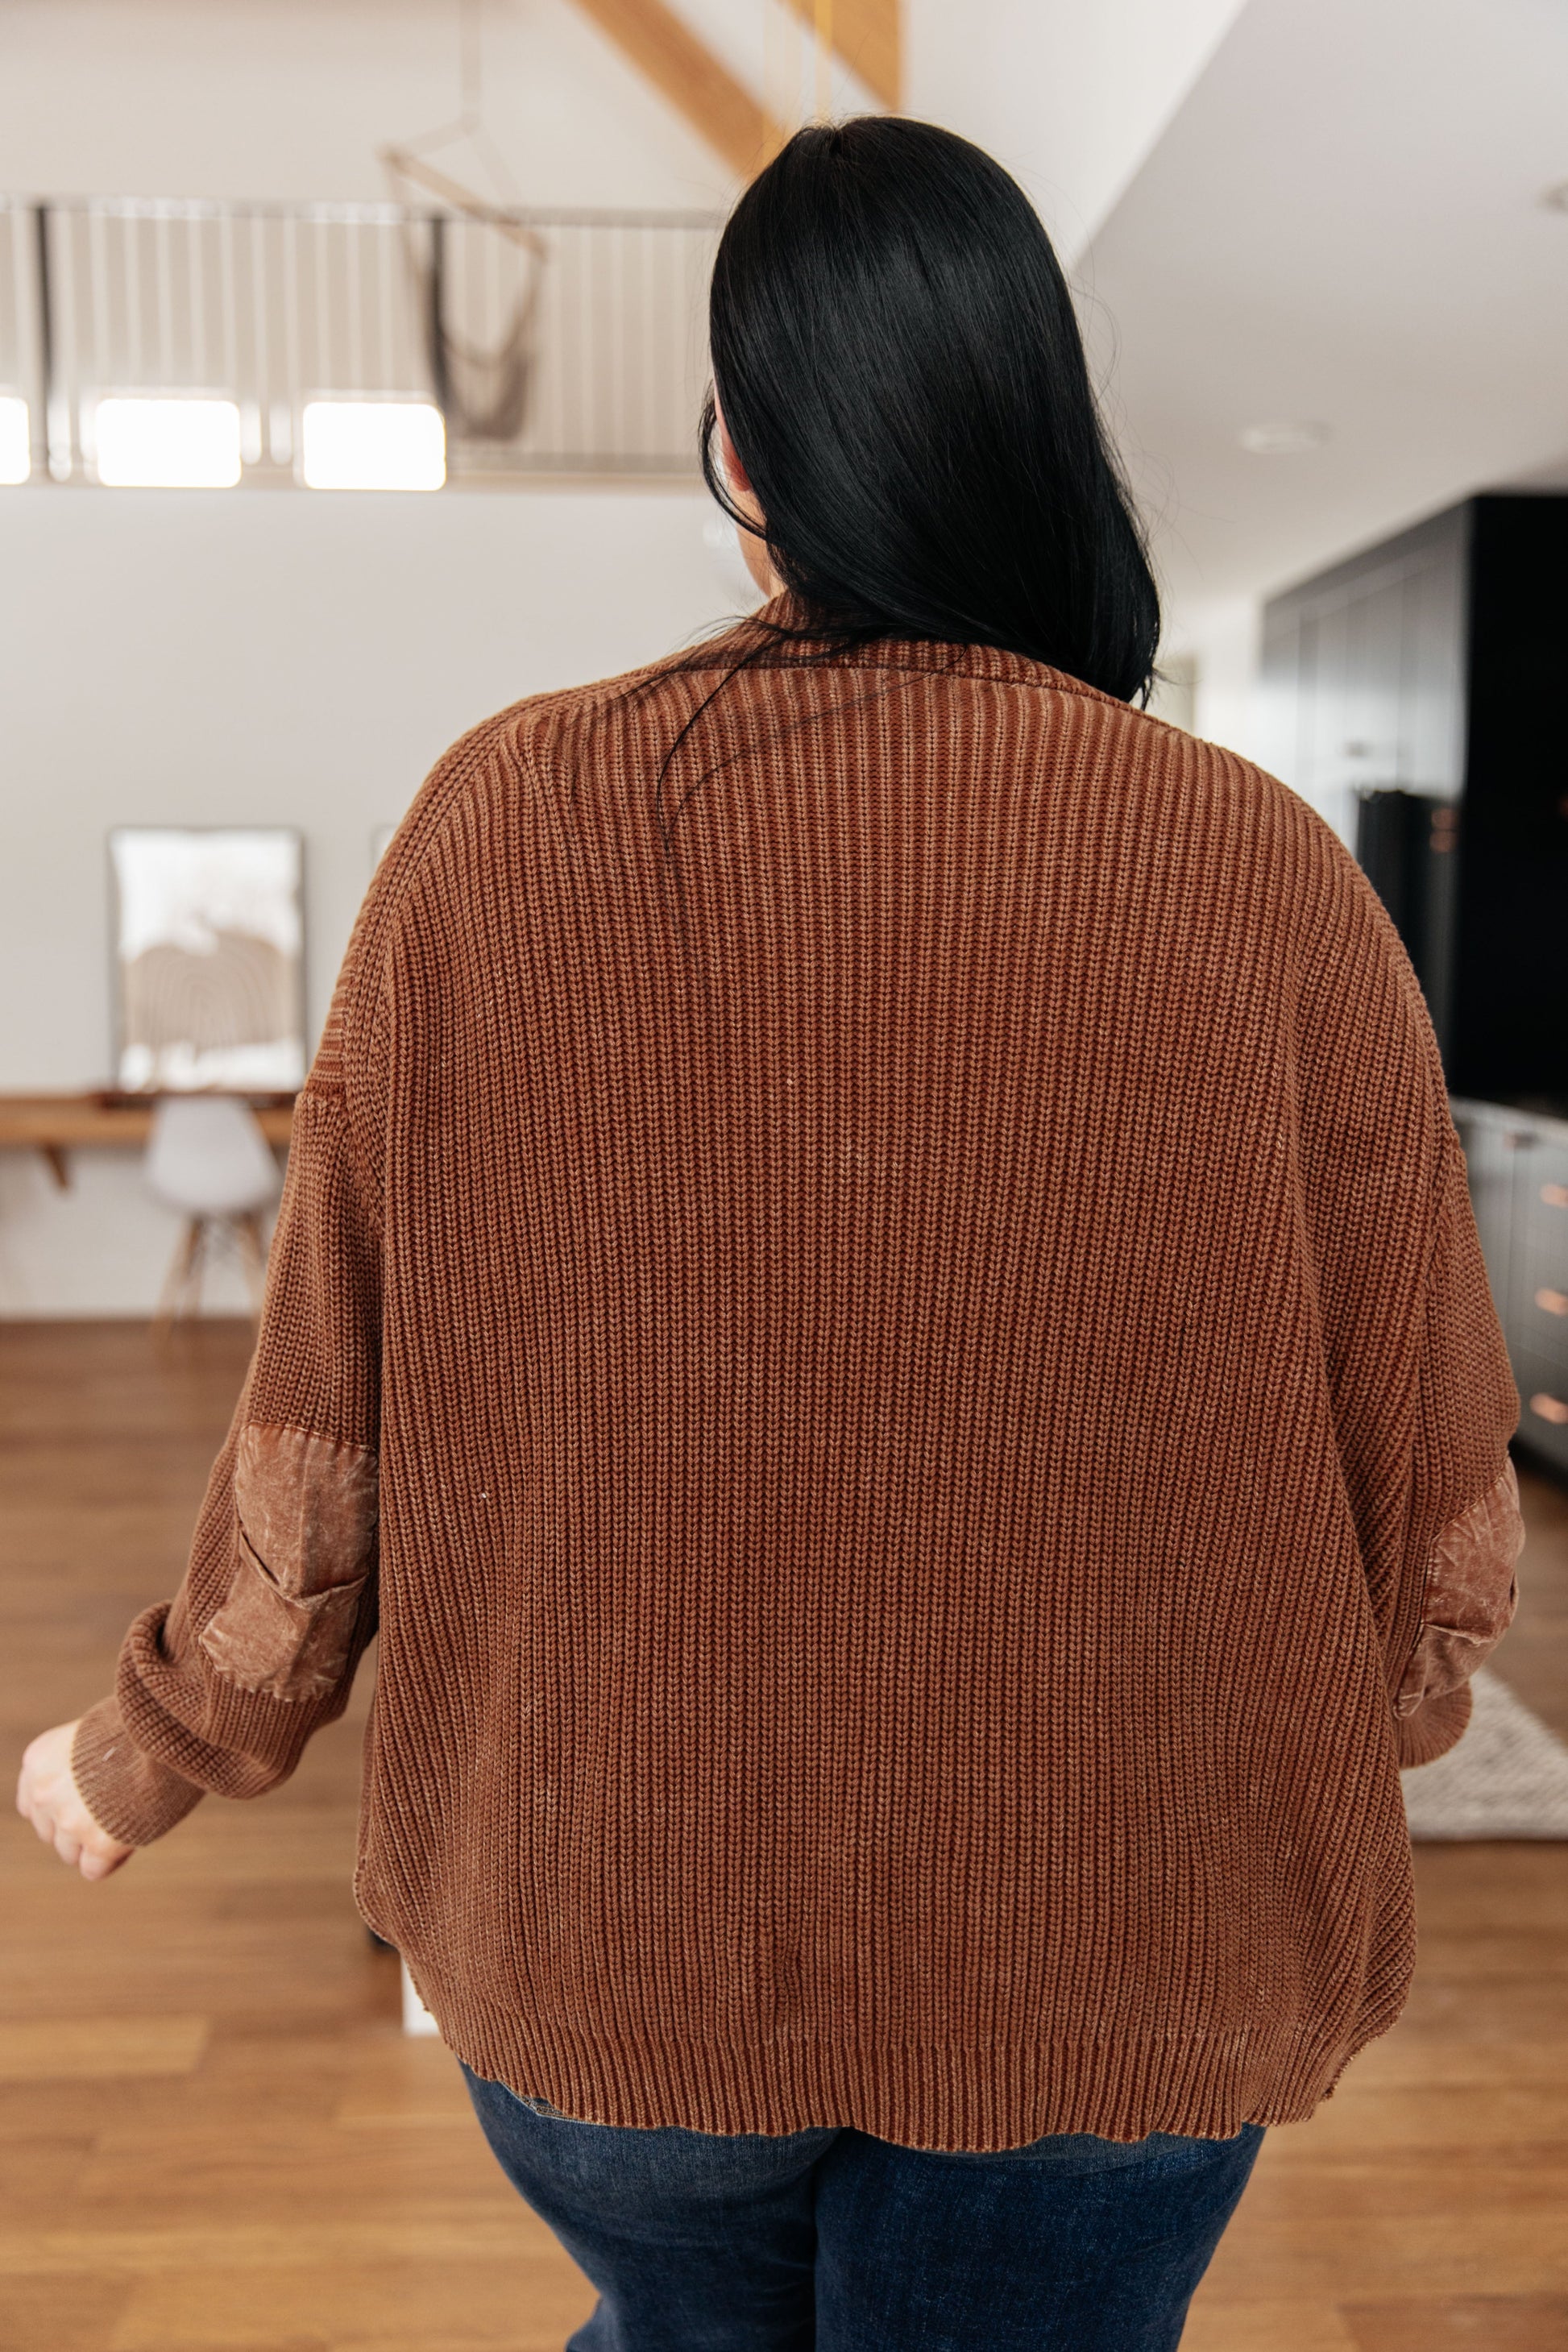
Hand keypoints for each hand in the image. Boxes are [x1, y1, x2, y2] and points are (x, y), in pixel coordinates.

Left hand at [16, 1722, 133, 1880]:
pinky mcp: (99, 1842)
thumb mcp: (91, 1734)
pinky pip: (93, 1870)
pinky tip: (130, 1839)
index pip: (34, 1806)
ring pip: (69, 1853)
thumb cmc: (139, 1727)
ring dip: (94, 1842)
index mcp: (38, 1761)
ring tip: (126, 1818)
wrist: (166, 1732)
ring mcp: (70, 1820)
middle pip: (52, 1831)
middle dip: (78, 1825)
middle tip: (114, 1807)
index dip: (63, 1806)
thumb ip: (73, 1764)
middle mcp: (45, 1793)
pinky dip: (111, 1860)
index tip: (89, 1798)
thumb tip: (81, 1799)